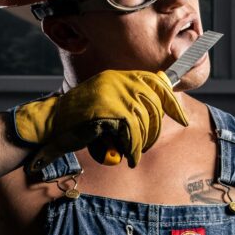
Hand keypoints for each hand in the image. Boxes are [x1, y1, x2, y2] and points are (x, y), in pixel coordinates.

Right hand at [11, 69, 188, 169]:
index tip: (182, 118)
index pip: (156, 83)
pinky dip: (133, 148)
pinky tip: (129, 157)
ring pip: (145, 120)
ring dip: (142, 143)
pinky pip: (132, 132)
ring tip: (134, 153)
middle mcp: (118, 81)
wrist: (52, 123)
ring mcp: (114, 93)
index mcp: (119, 77)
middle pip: (154, 104)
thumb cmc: (79, 119)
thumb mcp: (106, 104)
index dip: (171, 102)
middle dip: (155, 130)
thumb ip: (128, 102)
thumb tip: (156, 111)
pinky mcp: (109, 110)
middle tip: (147, 146)